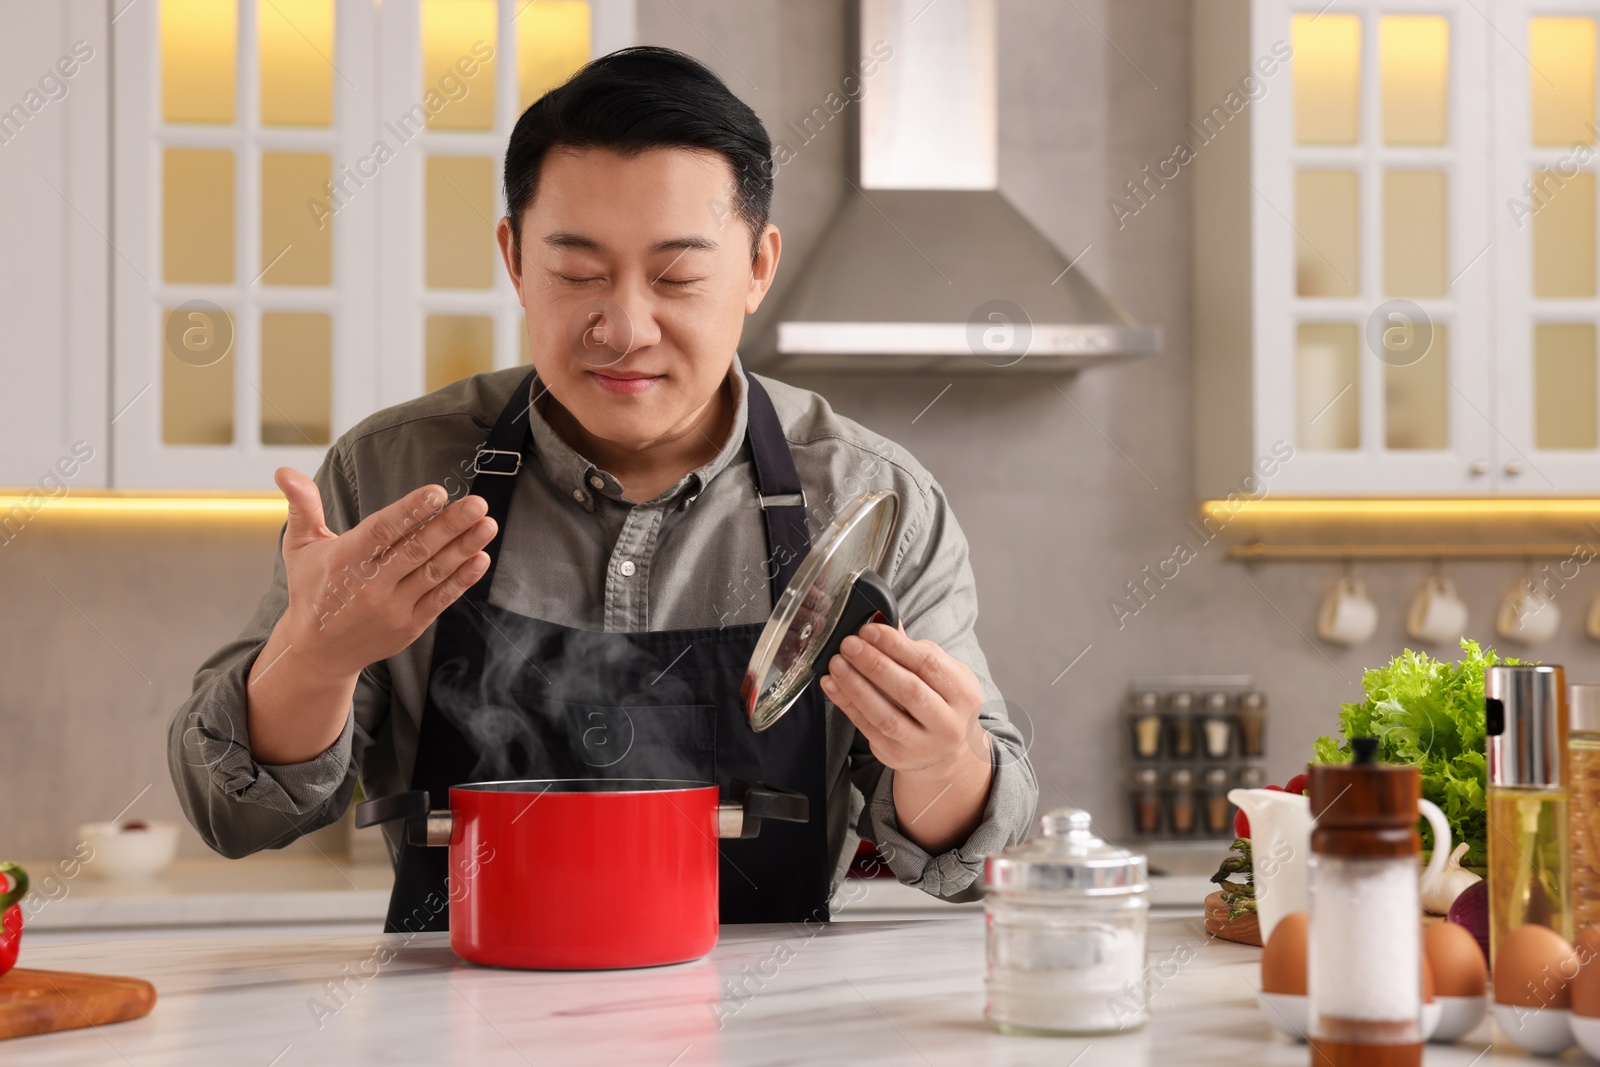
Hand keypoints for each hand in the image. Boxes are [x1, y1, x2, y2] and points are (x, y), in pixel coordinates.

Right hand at [274, 467, 497, 679]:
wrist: (317, 653)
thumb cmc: (312, 590)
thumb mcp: (300, 547)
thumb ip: (302, 506)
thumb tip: (284, 471)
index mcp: (344, 560)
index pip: (381, 531)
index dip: (409, 511)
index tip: (436, 492)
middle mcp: (370, 586)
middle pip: (415, 550)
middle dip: (450, 525)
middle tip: (478, 503)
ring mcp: (393, 608)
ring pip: (433, 572)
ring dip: (464, 548)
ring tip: (487, 524)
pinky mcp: (410, 625)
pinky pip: (441, 599)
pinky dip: (463, 579)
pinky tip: (481, 557)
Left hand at [819, 622, 984, 772]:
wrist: (946, 753)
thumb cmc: (941, 703)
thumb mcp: (942, 674)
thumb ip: (913, 650)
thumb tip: (881, 620)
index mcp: (964, 694)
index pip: (929, 664)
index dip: (896, 645)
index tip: (869, 630)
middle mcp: (948, 723)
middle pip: (909, 690)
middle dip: (875, 664)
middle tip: (850, 644)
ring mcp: (922, 744)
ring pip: (885, 714)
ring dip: (856, 685)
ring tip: (837, 663)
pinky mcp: (895, 755)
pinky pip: (866, 727)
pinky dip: (846, 703)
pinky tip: (832, 684)